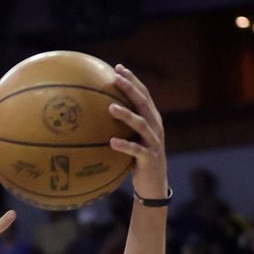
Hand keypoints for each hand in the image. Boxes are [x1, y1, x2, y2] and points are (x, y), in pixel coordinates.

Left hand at [108, 64, 166, 202]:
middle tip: (116, 77)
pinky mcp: (149, 158)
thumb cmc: (138, 161)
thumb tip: (98, 114)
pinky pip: (136, 150)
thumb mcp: (132, 139)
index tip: (118, 67)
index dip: (132, 80)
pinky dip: (124, 145)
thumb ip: (123, 127)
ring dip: (126, 115)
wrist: (154, 185)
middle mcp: (155, 126)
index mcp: (152, 119)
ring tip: (110, 108)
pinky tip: (111, 142)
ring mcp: (153, 142)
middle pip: (143, 102)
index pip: (143, 94)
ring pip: (141, 124)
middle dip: (130, 88)